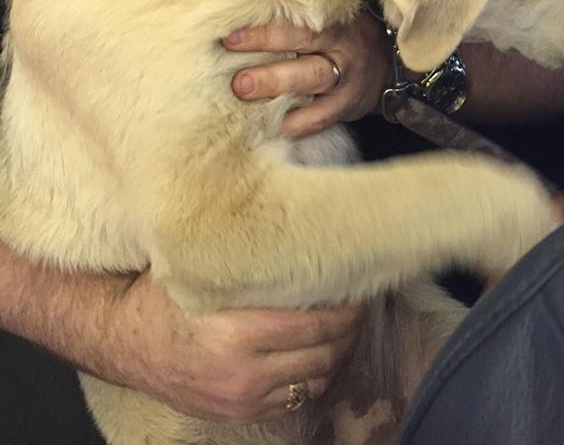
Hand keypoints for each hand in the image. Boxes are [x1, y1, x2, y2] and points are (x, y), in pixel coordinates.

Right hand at [105, 270, 363, 422]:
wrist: (123, 340)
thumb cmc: (162, 295)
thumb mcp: (205, 271)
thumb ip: (250, 264)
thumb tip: (299, 232)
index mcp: (238, 331)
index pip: (318, 324)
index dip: (348, 306)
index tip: (359, 286)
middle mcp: (244, 370)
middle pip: (325, 353)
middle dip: (349, 329)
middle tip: (358, 303)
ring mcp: (243, 396)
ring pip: (315, 379)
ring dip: (335, 353)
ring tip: (342, 326)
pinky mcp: (238, 411)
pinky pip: (294, 398)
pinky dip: (311, 376)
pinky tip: (315, 352)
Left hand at [222, 12, 392, 136]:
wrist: (386, 62)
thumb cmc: (342, 32)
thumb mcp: (329, 16)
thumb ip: (294, 15)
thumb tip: (238, 8)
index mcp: (332, 22)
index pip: (297, 24)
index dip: (264, 30)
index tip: (229, 36)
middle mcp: (339, 49)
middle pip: (305, 51)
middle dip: (269, 64)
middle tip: (238, 80)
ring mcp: (345, 80)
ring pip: (311, 83)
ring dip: (276, 90)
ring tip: (244, 92)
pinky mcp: (345, 107)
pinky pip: (319, 119)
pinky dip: (293, 124)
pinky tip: (266, 126)